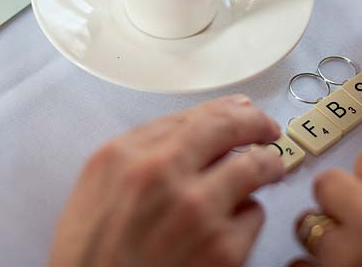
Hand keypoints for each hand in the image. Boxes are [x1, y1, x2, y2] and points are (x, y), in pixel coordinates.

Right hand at [49, 95, 283, 266]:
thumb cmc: (92, 256)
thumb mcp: (99, 188)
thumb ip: (143, 152)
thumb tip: (195, 130)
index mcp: (126, 156)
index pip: (192, 115)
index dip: (226, 109)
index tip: (241, 110)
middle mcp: (161, 174)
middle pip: (228, 128)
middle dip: (256, 123)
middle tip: (267, 129)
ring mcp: (196, 210)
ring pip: (254, 167)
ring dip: (265, 165)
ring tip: (269, 171)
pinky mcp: (223, 249)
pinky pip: (253, 215)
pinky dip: (247, 218)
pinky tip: (230, 227)